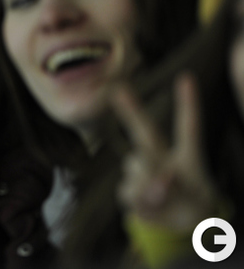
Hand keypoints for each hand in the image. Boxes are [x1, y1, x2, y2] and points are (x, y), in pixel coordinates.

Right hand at [111, 72, 218, 231]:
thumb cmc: (191, 213)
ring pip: (134, 171)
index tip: (186, 77)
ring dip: (146, 188)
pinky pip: (126, 191)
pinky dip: (138, 202)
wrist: (174, 234)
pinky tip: (148, 209)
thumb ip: (174, 190)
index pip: (188, 128)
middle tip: (119, 90)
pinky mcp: (129, 189)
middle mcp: (164, 160)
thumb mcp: (192, 205)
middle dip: (131, 111)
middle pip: (146, 134)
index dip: (188, 103)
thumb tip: (158, 177)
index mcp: (188, 160)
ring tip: (163, 206)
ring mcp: (144, 173)